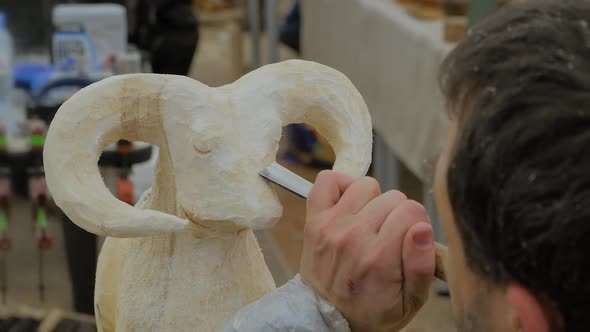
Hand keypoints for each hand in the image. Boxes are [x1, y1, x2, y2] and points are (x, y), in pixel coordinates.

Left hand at [300, 171, 434, 331]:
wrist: (326, 319)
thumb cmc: (371, 312)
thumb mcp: (410, 303)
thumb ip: (422, 266)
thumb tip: (423, 228)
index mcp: (380, 258)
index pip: (413, 211)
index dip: (417, 224)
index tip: (409, 240)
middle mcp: (353, 237)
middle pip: (393, 197)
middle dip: (397, 215)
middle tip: (388, 238)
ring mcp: (331, 226)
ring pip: (366, 186)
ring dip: (372, 201)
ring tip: (369, 224)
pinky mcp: (314, 220)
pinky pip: (327, 180)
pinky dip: (340, 185)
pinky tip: (349, 205)